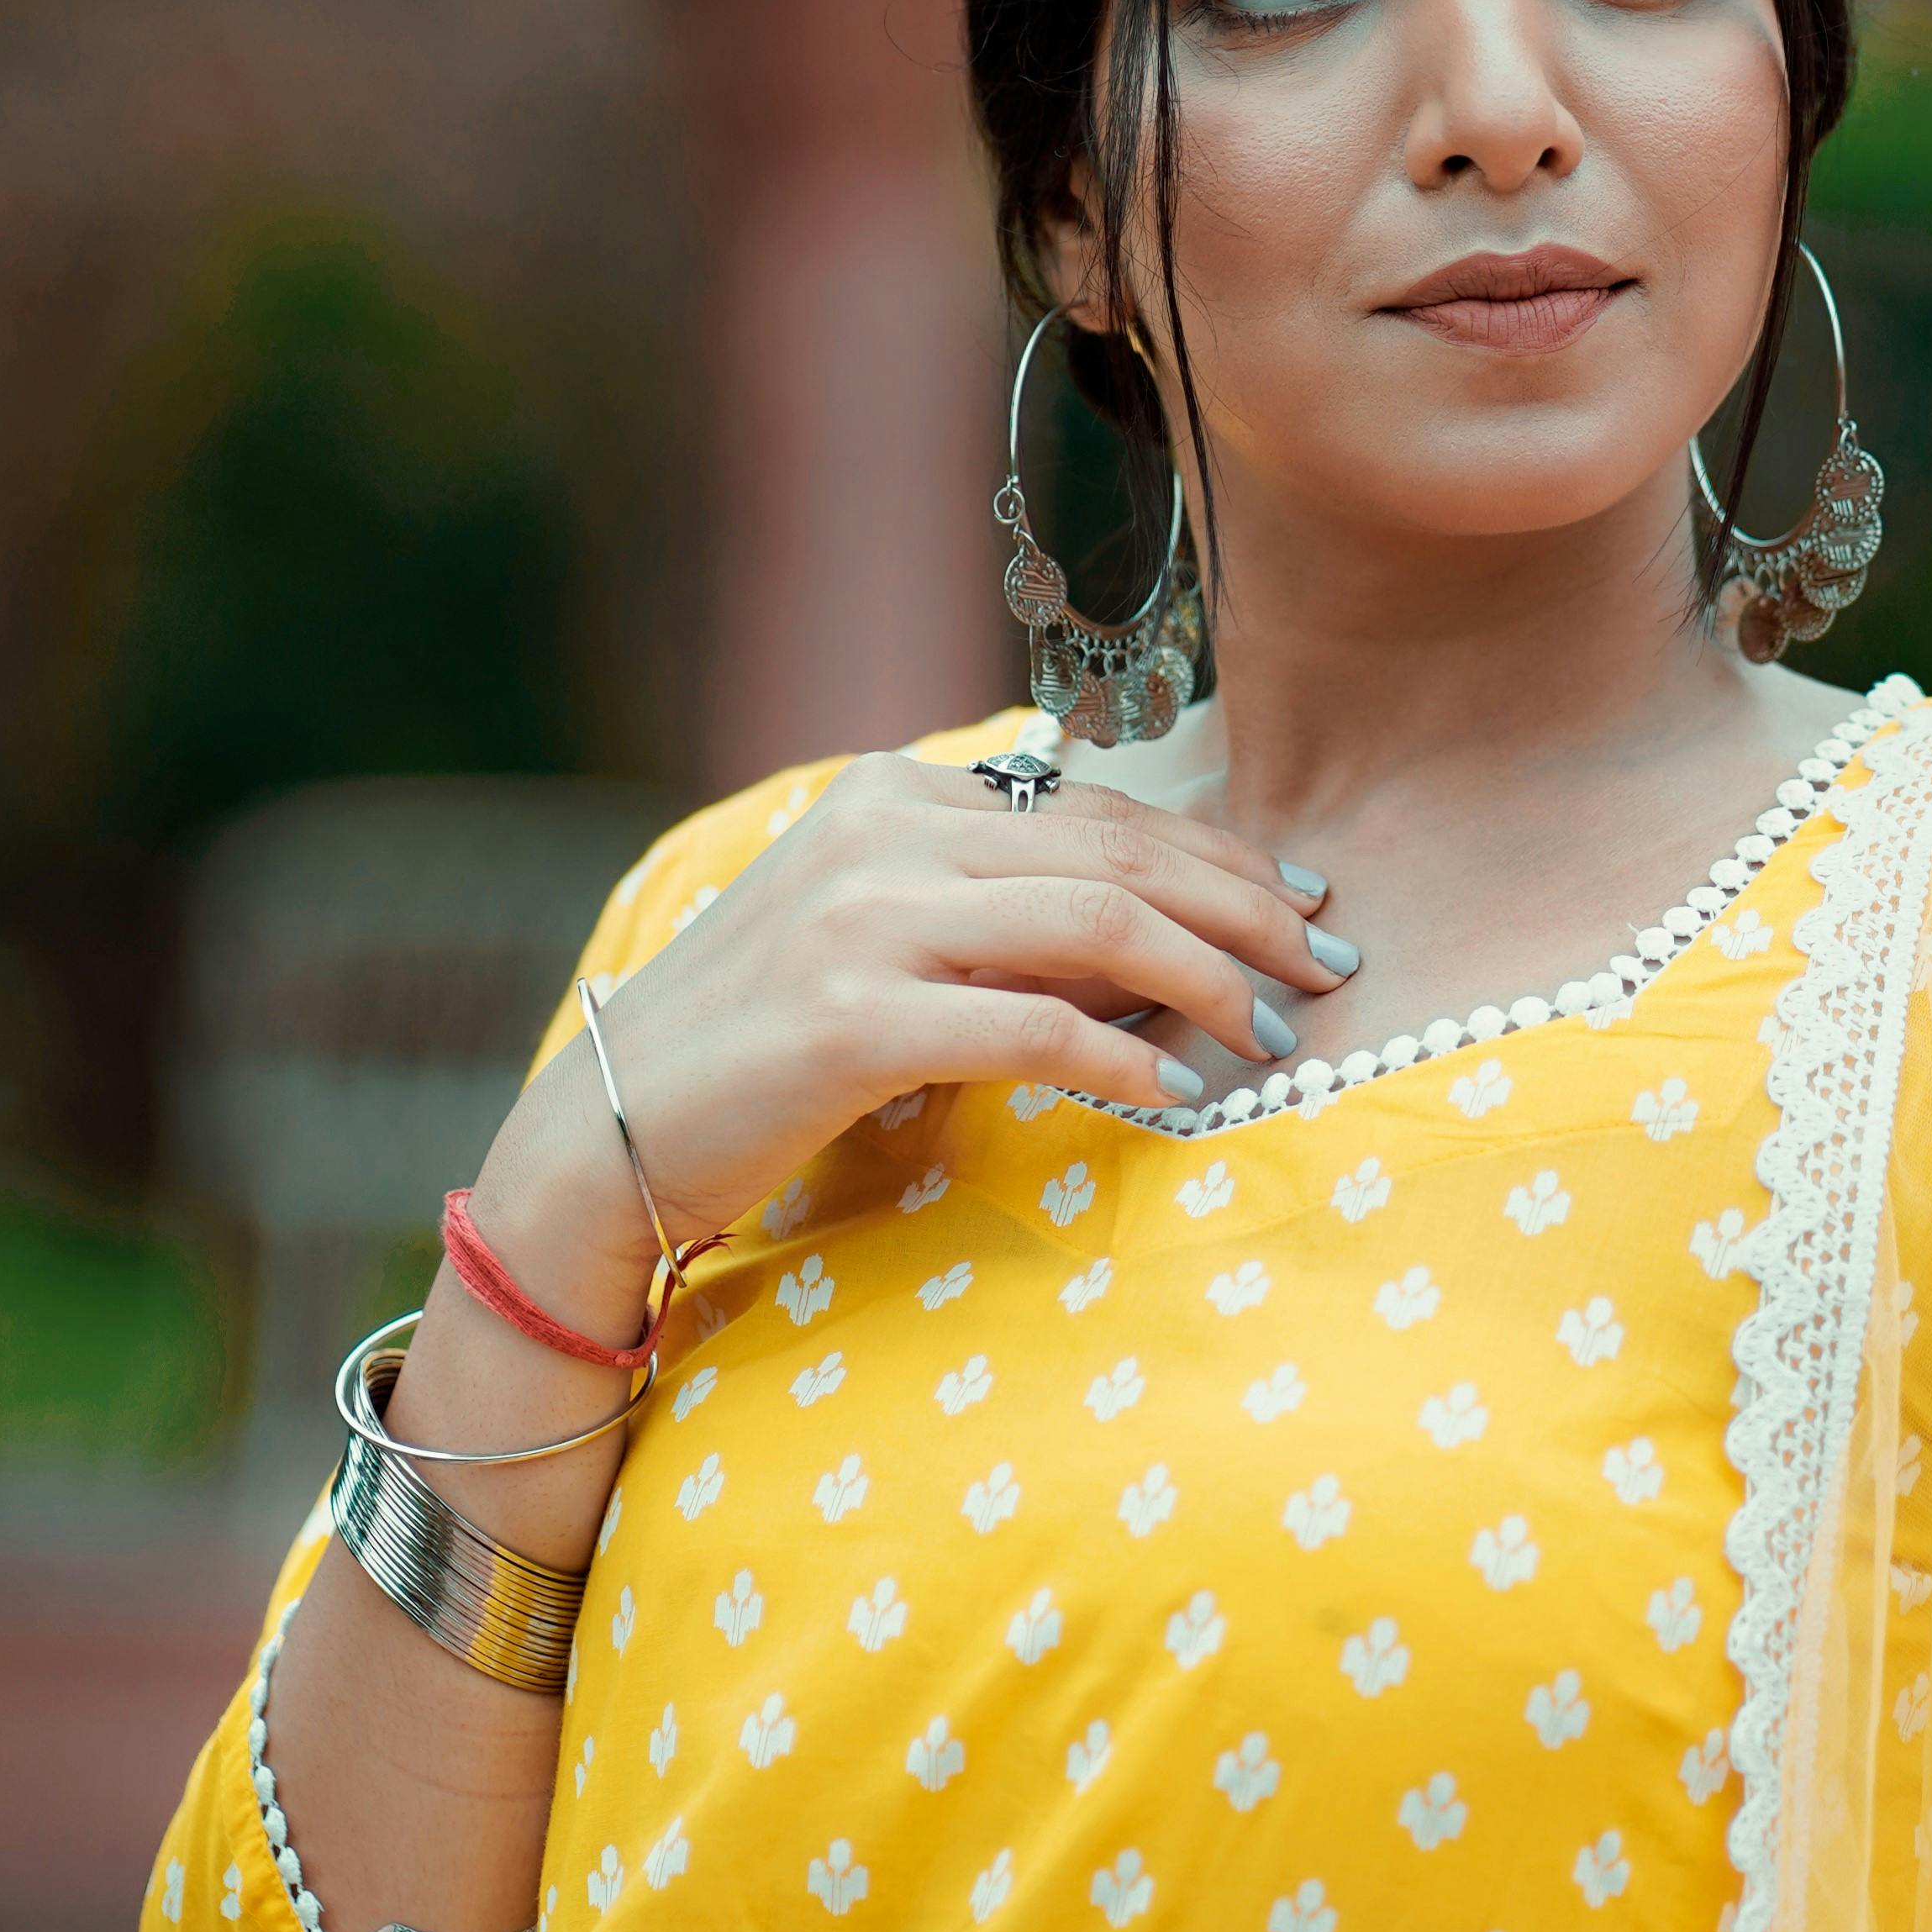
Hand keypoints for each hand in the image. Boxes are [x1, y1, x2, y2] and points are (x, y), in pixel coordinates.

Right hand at [465, 753, 1342, 1344]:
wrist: (601, 1134)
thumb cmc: (752, 1053)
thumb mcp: (876, 947)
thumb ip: (994, 920)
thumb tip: (1168, 946)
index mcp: (889, 797)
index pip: (1098, 811)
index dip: (1220, 857)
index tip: (1302, 906)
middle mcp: (880, 835)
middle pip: (1119, 855)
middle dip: (1248, 911)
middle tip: (1331, 968)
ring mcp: (862, 921)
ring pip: (1097, 925)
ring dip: (1212, 983)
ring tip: (1275, 1038)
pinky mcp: (851, 1020)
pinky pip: (1035, 1027)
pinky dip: (1127, 1059)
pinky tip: (1180, 1095)